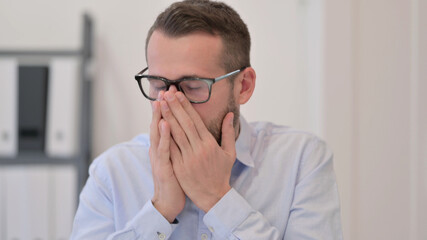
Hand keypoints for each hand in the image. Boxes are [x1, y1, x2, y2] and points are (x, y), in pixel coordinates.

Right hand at [149, 97, 185, 222]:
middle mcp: (159, 150)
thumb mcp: (176, 159)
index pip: (165, 123)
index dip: (168, 108)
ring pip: (158, 134)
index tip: (171, 92)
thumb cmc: (175, 180)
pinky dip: (163, 137)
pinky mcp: (163, 168)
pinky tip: (165, 124)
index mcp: (164, 147)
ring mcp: (159, 158)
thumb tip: (181, 131)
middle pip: (159, 124)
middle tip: (165, 89)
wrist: (169, 202)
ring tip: (161, 101)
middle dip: (162, 107)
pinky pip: (163, 150)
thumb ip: (177, 143)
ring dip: (159, 117)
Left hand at [160, 90, 236, 211]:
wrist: (214, 196)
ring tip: (160, 104)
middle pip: (184, 124)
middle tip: (166, 93)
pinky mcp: (179, 167)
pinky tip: (157, 125)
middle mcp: (198, 149)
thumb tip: (230, 115)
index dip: (186, 106)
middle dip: (174, 107)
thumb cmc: (222, 173)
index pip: (195, 120)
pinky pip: (170, 149)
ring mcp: (187, 158)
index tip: (178, 94)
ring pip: (175, 134)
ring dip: (167, 117)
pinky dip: (164, 136)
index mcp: (210, 144)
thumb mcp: (229, 153)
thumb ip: (228, 132)